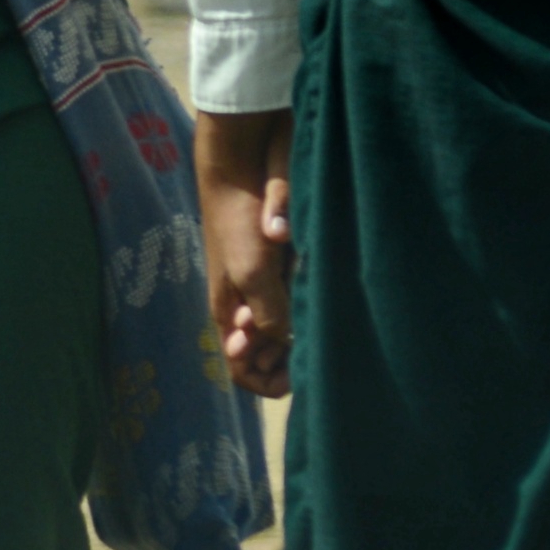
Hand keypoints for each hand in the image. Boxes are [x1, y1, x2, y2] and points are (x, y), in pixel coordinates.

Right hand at [200, 136, 293, 396]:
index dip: (263, 380)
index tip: (289, 377)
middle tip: (302, 352)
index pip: (240, 367)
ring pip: (287, 330)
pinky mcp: (285, 265)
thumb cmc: (239, 225)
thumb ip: (269, 315)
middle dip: (285, 362)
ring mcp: (268, 285)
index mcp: (230, 314)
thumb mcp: (252, 276)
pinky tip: (319, 304)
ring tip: (312, 328)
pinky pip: (299, 301)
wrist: (240, 170)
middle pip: (268, 354)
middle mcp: (248, 305)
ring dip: (300, 337)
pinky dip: (309, 310)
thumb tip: (287, 344)